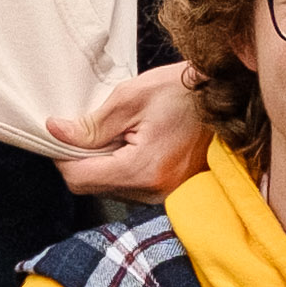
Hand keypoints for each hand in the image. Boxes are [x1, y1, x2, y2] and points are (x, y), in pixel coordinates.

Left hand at [49, 60, 209, 195]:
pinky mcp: (169, 191)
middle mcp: (153, 191)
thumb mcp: (131, 98)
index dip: (63, 156)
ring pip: (110, 188)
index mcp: (142, 169)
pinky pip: (130, 186)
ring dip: (103, 163)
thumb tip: (56, 131)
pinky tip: (133, 143)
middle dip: (82, 159)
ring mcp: (163, 194)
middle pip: (92, 187)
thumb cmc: (184, 91)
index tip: (64, 133)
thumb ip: (91, 123)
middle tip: (91, 128)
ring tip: (119, 133)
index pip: (79, 178)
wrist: (228, 96)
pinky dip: (122, 166)